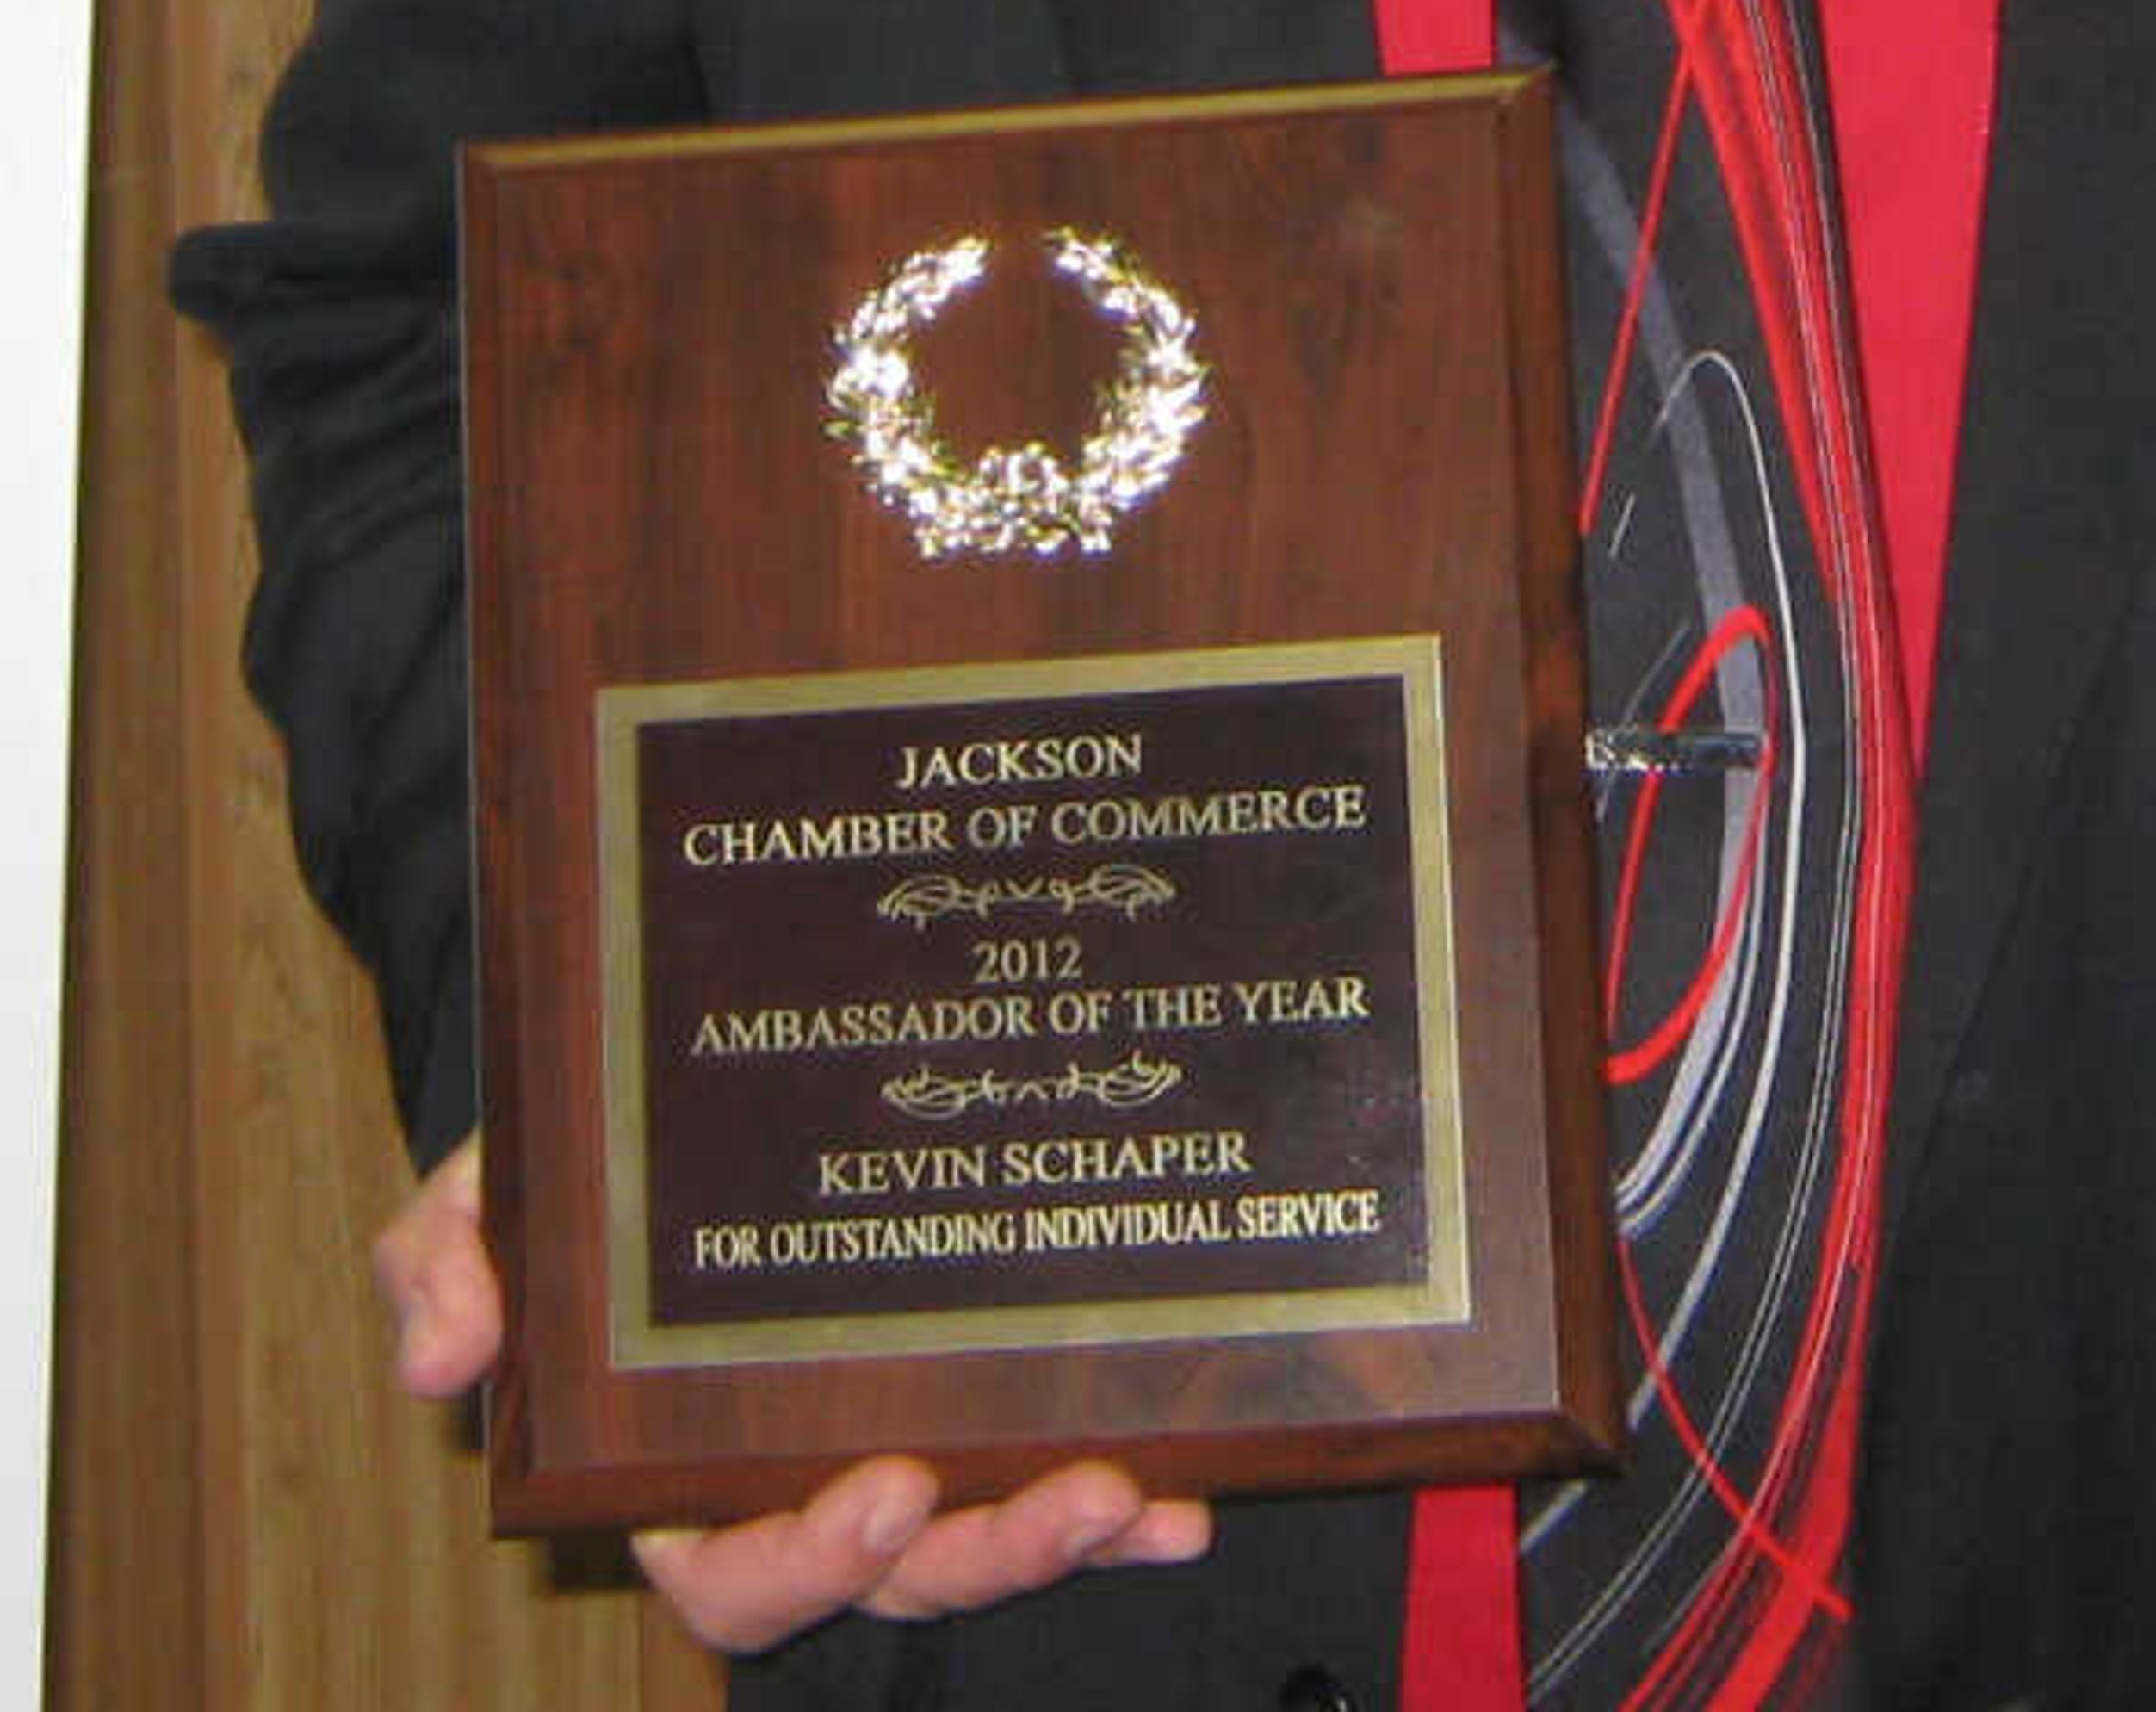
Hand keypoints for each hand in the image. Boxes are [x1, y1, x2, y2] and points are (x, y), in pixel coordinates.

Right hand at [372, 1133, 1212, 1652]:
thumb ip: (444, 1269)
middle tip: (1072, 1497)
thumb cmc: (555, 1182)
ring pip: (977, 1538)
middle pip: (891, 1574)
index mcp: (671, 1475)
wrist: (644, 1104)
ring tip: (1141, 1491)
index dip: (808, 1560)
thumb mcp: (474, 1203)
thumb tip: (439, 1360)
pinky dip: (1122, 1502)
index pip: (732, 1571)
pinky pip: (1041, 1470)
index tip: (884, 1494)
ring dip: (1064, 1531)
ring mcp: (892, 1446)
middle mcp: (792, 1483)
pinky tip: (1192, 1485)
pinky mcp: (969, 1402)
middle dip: (983, 1554)